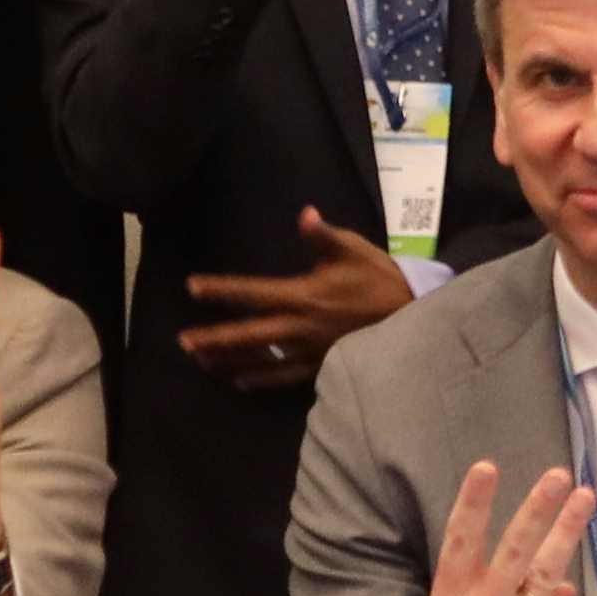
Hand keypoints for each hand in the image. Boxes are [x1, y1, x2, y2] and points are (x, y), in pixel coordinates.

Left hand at [183, 212, 417, 393]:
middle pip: (248, 335)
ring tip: (201, 362)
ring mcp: (309, 351)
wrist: (413, 316)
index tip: (193, 287)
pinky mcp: (320, 366)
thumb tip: (304, 214)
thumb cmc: (380, 280)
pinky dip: (260, 379)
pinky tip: (240, 381)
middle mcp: (299, 327)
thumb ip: (323, 236)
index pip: (252, 293)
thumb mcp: (354, 250)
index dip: (221, 290)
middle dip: (214, 338)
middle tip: (183, 341)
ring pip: (260, 359)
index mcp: (303, 295)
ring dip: (228, 361)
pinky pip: (283, 377)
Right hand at [403, 458, 596, 595]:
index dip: (473, 505)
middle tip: (557, 475)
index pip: (460, 545)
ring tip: (583, 497)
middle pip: (514, 554)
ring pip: (549, 577)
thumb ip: (493, 588)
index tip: (487, 467)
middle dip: (537, 511)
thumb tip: (556, 575)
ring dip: (566, 533)